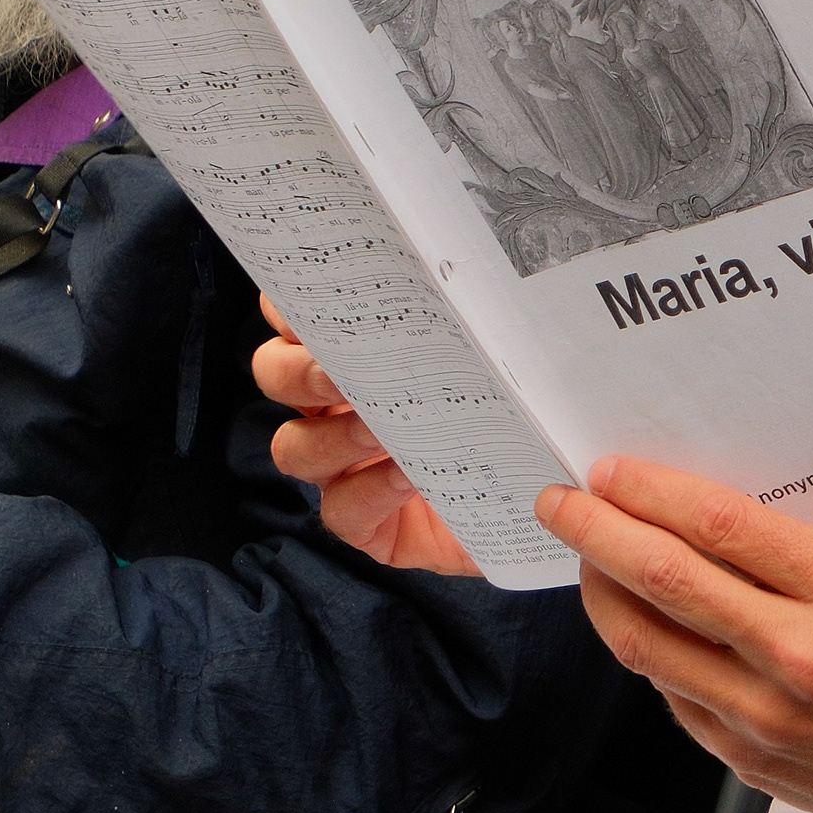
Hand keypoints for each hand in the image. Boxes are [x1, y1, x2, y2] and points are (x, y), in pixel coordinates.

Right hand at [254, 297, 488, 576]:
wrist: (538, 498)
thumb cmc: (509, 420)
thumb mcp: (489, 366)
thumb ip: (460, 332)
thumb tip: (461, 287)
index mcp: (354, 359)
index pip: (297, 321)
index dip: (289, 307)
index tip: (314, 300)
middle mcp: (334, 410)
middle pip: (275, 376)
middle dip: (295, 371)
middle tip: (335, 372)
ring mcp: (342, 470)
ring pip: (294, 448)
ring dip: (332, 436)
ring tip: (379, 430)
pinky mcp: (363, 525)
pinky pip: (340, 510)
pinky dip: (369, 492)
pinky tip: (408, 477)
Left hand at [539, 456, 812, 812]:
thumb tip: (724, 495)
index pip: (719, 524)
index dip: (649, 492)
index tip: (610, 472)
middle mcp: (805, 655)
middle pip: (665, 580)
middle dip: (596, 532)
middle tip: (561, 502)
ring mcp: (772, 717)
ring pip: (650, 645)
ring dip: (602, 593)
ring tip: (586, 560)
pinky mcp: (754, 763)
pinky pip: (676, 697)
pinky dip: (649, 652)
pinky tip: (642, 624)